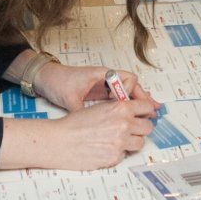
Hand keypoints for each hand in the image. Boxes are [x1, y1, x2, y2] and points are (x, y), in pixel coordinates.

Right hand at [28, 98, 160, 170]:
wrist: (60, 140)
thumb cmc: (75, 123)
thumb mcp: (99, 108)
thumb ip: (118, 110)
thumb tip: (132, 113)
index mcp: (120, 108)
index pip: (146, 108)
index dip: (146, 112)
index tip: (145, 115)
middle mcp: (124, 124)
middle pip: (148, 127)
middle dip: (141, 129)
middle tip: (132, 130)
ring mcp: (121, 142)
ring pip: (140, 143)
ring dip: (132, 142)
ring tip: (118, 141)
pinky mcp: (115, 157)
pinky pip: (125, 155)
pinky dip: (118, 153)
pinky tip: (105, 149)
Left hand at [36, 62, 155, 111]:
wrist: (46, 78)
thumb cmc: (58, 82)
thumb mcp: (70, 98)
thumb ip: (82, 109)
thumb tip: (92, 126)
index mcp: (102, 74)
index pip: (127, 78)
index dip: (131, 92)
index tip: (127, 105)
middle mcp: (106, 78)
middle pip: (132, 85)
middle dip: (143, 98)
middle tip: (154, 110)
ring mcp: (105, 85)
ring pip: (127, 92)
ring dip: (138, 102)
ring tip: (151, 113)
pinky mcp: (101, 92)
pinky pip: (119, 97)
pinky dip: (128, 105)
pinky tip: (134, 115)